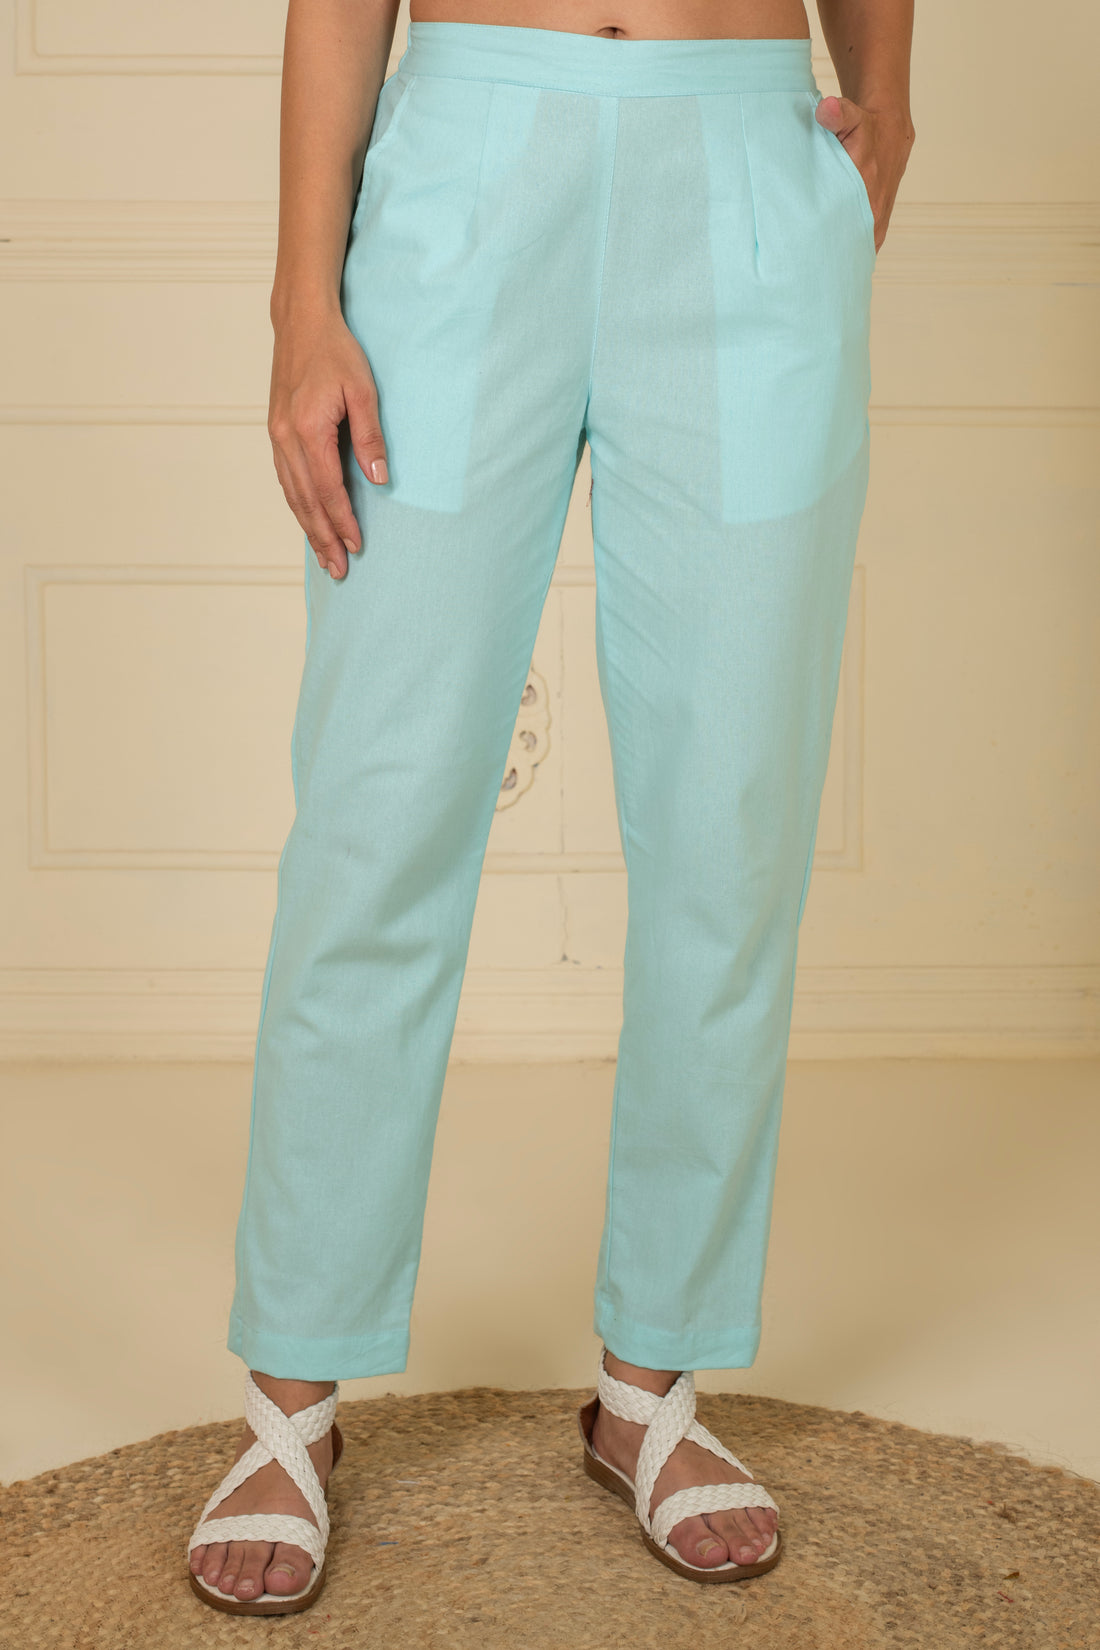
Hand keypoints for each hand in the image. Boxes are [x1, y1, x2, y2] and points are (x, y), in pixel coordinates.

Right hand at [267, 307, 388, 580]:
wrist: (301, 323)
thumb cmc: (336, 353)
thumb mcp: (363, 390)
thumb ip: (370, 437)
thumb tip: (379, 479)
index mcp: (307, 429)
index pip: (327, 489)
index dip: (342, 521)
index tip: (356, 545)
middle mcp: (285, 438)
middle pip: (305, 501)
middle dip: (323, 538)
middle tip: (338, 570)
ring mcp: (276, 437)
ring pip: (292, 495)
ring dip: (309, 528)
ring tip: (324, 557)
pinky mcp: (276, 433)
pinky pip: (287, 480)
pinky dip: (298, 505)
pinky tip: (309, 521)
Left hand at [814, 94, 915, 253]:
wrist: (891, 131)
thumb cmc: (866, 127)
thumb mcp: (852, 116)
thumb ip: (838, 114)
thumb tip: (826, 110)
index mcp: (864, 188)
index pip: (838, 225)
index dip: (818, 241)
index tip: (798, 254)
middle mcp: (873, 210)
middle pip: (844, 244)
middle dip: (822, 256)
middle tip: (798, 267)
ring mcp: (877, 221)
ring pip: (854, 249)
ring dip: (836, 259)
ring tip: (813, 272)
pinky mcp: (878, 226)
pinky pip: (862, 247)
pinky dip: (848, 256)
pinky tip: (830, 266)